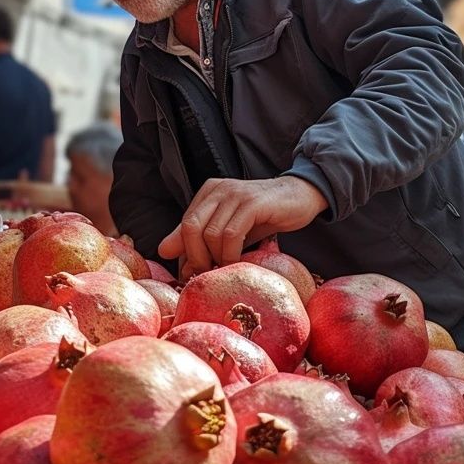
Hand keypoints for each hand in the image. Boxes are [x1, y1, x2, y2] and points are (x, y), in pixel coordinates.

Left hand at [158, 175, 327, 272]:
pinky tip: (239, 262)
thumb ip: (198, 238)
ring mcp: (235, 194)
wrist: (300, 197)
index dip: (187, 253)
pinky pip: (231, 235)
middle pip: (191, 228)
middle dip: (197, 257)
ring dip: (217, 259)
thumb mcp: (228, 228)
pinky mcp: (252, 203)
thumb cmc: (263, 216)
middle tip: (210, 274)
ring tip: (228, 268)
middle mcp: (218, 189)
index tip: (197, 272)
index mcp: (208, 192)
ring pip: (210, 234)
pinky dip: (231, 254)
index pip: (184, 226)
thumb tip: (163, 251)